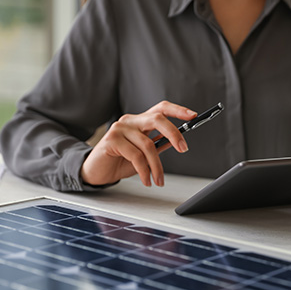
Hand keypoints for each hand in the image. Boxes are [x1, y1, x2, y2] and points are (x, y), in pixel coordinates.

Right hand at [80, 101, 197, 186]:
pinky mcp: (111, 140)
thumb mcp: (145, 154)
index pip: (161, 108)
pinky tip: (146, 180)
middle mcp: (130, 120)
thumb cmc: (120, 161)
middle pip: (157, 119)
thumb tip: (179, 142)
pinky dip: (144, 171)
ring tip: (158, 180)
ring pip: (148, 144)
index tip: (193, 116)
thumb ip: (159, 145)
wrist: (97, 172)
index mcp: (140, 121)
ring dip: (157, 166)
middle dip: (174, 134)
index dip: (178, 110)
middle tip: (183, 149)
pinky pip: (136, 155)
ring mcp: (120, 128)